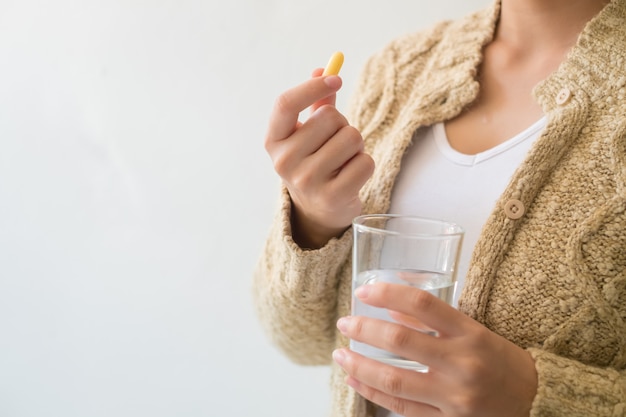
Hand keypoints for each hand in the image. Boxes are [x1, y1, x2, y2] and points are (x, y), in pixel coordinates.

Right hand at [264, 69, 374, 248]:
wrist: (317, 209)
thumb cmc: (314, 161)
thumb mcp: (308, 132)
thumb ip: (317, 102)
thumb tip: (324, 67)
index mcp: (273, 140)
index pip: (286, 103)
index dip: (312, 86)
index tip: (337, 78)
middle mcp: (284, 161)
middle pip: (330, 117)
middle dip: (343, 125)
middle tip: (336, 143)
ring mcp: (307, 181)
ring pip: (352, 138)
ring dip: (356, 146)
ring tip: (344, 160)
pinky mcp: (332, 197)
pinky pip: (365, 162)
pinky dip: (365, 164)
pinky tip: (351, 176)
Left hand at [333, 283, 537, 416]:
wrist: (536, 401)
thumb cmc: (500, 360)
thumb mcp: (474, 331)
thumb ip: (432, 321)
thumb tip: (389, 308)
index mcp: (471, 334)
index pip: (423, 304)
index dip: (388, 293)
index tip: (363, 290)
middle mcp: (462, 364)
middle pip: (400, 343)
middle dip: (364, 330)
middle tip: (344, 323)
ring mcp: (454, 398)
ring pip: (393, 380)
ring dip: (359, 365)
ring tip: (340, 354)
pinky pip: (401, 408)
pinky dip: (373, 393)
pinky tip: (356, 380)